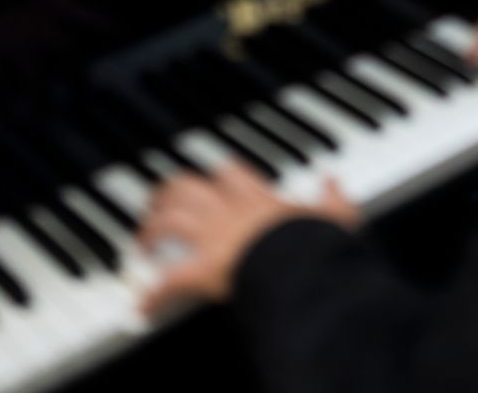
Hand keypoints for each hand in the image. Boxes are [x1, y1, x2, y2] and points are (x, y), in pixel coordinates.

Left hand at [137, 161, 358, 316]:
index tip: (210, 181)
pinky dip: (153, 294)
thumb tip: (333, 180)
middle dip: (168, 193)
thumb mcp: (335, 216)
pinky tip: (143, 306)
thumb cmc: (318, 245)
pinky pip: (170, 280)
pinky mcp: (203, 270)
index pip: (230, 172)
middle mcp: (229, 211)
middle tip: (158, 203)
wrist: (305, 268)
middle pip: (187, 187)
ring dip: (152, 231)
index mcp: (259, 199)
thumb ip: (332, 198)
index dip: (216, 176)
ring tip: (142, 243)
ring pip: (170, 221)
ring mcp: (213, 238)